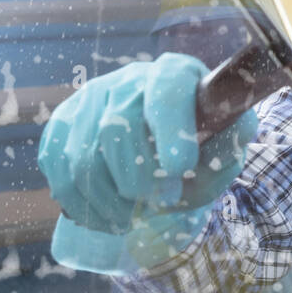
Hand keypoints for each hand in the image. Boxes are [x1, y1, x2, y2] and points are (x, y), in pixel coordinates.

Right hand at [37, 52, 257, 273]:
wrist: (168, 155)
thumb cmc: (201, 149)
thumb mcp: (226, 147)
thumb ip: (231, 141)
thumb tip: (234, 130)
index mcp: (175, 74)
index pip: (166, 90)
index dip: (169, 127)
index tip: (179, 167)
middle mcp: (129, 79)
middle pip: (117, 126)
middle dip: (137, 176)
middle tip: (158, 202)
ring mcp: (91, 98)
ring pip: (83, 152)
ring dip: (107, 198)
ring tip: (131, 218)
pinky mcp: (64, 122)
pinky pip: (57, 165)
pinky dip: (79, 201)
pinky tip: (104, 216)